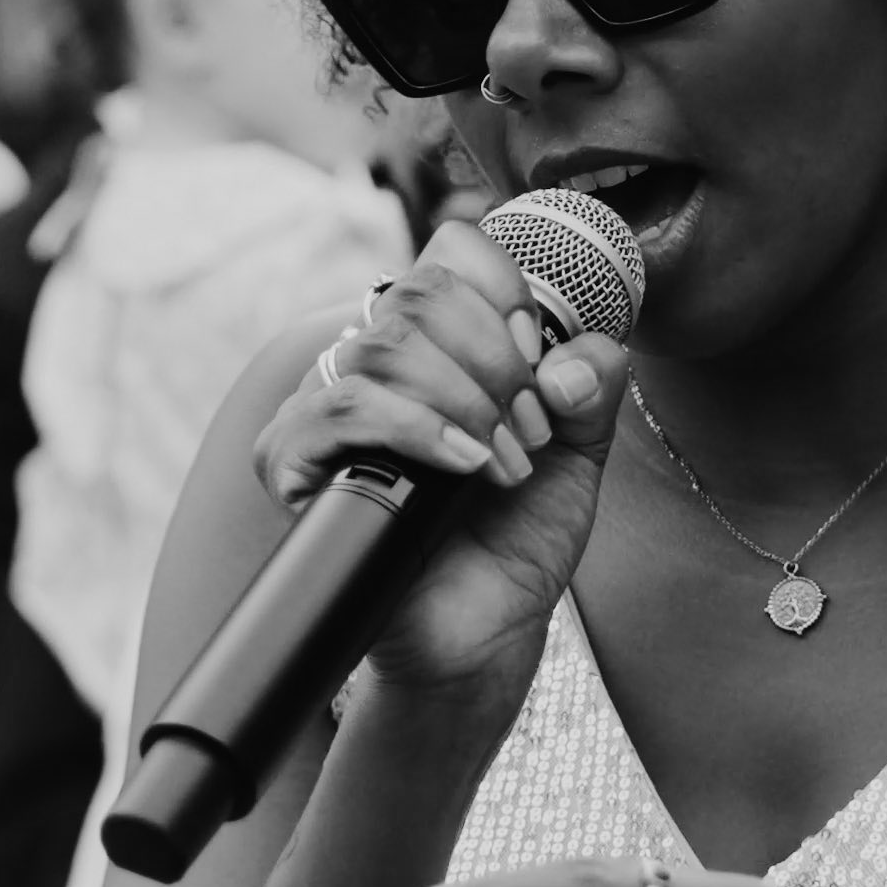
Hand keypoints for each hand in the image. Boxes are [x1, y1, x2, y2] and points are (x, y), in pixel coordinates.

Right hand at [253, 220, 627, 701]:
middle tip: (530, 429)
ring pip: (385, 345)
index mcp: (438, 338)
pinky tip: (463, 465)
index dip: (506, 292)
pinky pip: (341, 407)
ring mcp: (327, 405)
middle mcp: (374, 357)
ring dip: (466, 402)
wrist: (483, 633)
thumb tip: (571, 362)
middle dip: (497, 360)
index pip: (452, 253)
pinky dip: (417, 429)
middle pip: (421, 292)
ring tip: (503, 462)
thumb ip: (592, 387)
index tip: (540, 357)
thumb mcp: (578, 451)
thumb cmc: (516, 533)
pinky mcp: (293, 460)